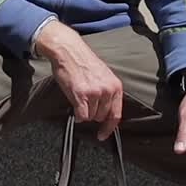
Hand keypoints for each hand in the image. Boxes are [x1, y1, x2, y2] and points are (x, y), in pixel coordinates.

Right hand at [35, 21, 123, 139]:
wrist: (69, 50)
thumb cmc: (84, 63)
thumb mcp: (104, 76)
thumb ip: (108, 92)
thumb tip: (105, 111)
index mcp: (116, 87)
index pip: (116, 114)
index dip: (109, 127)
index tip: (103, 135)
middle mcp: (108, 91)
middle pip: (101, 117)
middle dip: (93, 113)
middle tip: (85, 102)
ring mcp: (95, 93)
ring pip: (90, 117)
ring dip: (84, 112)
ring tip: (79, 96)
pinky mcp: (81, 95)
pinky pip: (81, 115)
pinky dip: (77, 114)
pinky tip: (75, 105)